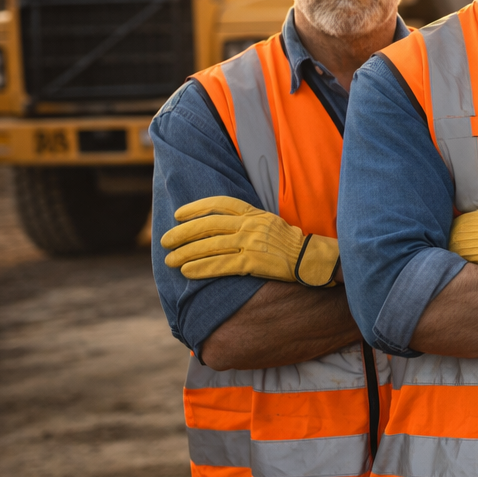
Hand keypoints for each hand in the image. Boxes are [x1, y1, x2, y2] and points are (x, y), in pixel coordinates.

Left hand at [161, 196, 337, 285]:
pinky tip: (187, 271)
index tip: (178, 215)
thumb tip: (223, 226)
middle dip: (183, 233)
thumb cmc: (290, 244)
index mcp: (255, 214)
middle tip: (165, 240)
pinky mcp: (254, 262)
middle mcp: (251, 225)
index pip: (220, 204)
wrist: (312, 259)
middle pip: (209, 226)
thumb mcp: (271, 223)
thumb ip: (248, 222)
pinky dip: (201, 268)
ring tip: (170, 260)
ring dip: (186, 253)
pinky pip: (221, 265)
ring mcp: (252, 243)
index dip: (197, 208)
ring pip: (210, 246)